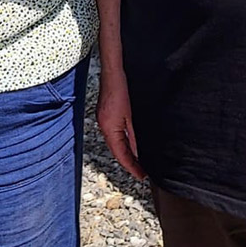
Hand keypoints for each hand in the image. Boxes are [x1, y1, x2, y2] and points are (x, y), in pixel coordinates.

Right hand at [96, 64, 145, 179]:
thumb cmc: (122, 89)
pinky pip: (113, 134)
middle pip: (116, 150)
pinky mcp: (105, 114)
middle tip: (142, 172)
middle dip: (128, 163)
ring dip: (125, 153)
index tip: (142, 176)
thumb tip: (139, 151)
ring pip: (115, 143)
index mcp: (110, 128)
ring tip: (138, 162)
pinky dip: (122, 142)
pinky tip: (130, 144)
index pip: (120, 154)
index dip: (132, 166)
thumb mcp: (132, 116)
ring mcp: (104, 120)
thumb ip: (134, 135)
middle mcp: (104, 126)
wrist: (113, 70)